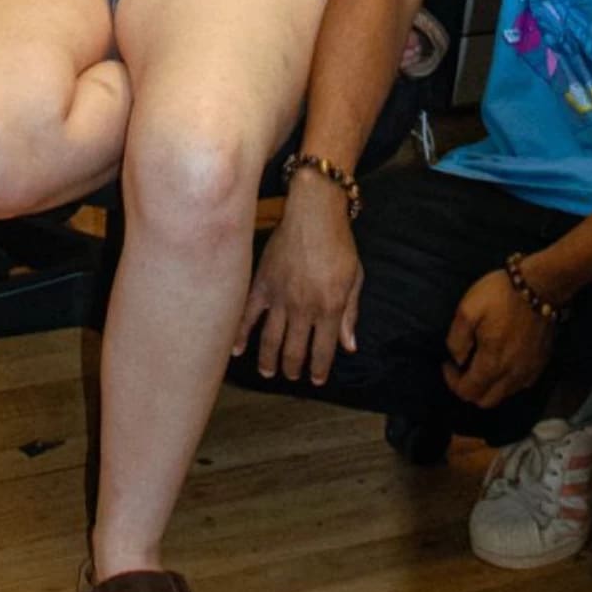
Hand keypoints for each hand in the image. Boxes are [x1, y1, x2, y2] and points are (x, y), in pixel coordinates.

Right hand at [233, 188, 361, 386]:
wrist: (314, 212)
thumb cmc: (339, 244)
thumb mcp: (355, 279)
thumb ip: (350, 315)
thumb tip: (349, 346)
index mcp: (329, 308)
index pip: (322, 351)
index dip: (318, 369)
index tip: (315, 380)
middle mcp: (303, 307)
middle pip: (294, 350)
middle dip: (293, 368)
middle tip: (291, 375)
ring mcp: (280, 297)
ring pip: (271, 339)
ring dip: (269, 360)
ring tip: (268, 373)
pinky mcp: (263, 283)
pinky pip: (249, 314)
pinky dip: (241, 333)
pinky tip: (236, 349)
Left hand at [441, 268, 557, 409]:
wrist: (541, 285)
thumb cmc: (501, 295)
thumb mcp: (468, 309)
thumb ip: (457, 339)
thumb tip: (457, 359)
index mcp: (493, 363)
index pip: (467, 392)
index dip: (452, 381)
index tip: (448, 362)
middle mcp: (512, 376)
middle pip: (486, 401)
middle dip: (469, 389)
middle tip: (463, 367)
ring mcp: (529, 372)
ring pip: (503, 395)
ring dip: (488, 386)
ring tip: (481, 362)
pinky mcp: (540, 364)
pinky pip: (519, 385)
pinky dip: (506, 381)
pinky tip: (502, 361)